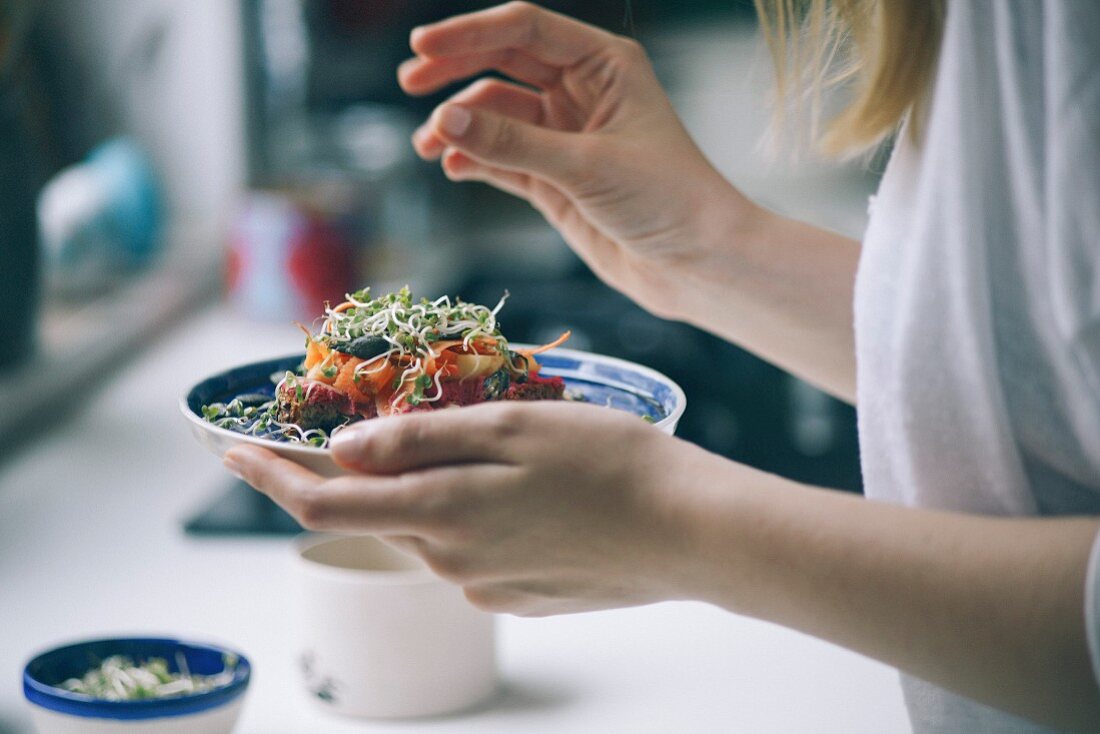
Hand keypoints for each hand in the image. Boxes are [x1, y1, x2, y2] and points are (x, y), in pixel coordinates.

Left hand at [223, 401, 704, 614]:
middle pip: (375, 513)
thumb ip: (420, 441)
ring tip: (483, 442)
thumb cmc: (611, 463)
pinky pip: (468, 548)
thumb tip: (340, 449)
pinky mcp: (516, 595)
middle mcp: (449, 562)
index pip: (322, 504)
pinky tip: (523, 487)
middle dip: (358, 469)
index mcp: (441, 514)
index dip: (271, 476)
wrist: (692, 532)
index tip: (234, 450)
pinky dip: (467, 511)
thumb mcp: (512, 427)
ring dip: (425, 485)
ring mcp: (484, 585)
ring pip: (426, 526)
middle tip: (378, 414)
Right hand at [399, 2, 753, 319]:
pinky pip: (502, 159)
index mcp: (604, 64)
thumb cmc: (669, 201)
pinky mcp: (556, 180)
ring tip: (428, 148)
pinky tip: (454, 169)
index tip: (421, 49)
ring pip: (496, 117)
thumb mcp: (585, 166)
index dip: (469, 34)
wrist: (699, 265)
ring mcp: (566, 136)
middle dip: (455, 74)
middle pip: (503, 65)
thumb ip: (513, 143)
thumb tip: (445, 120)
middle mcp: (583, 92)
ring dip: (461, 128)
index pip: (525, 30)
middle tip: (409, 85)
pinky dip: (475, 161)